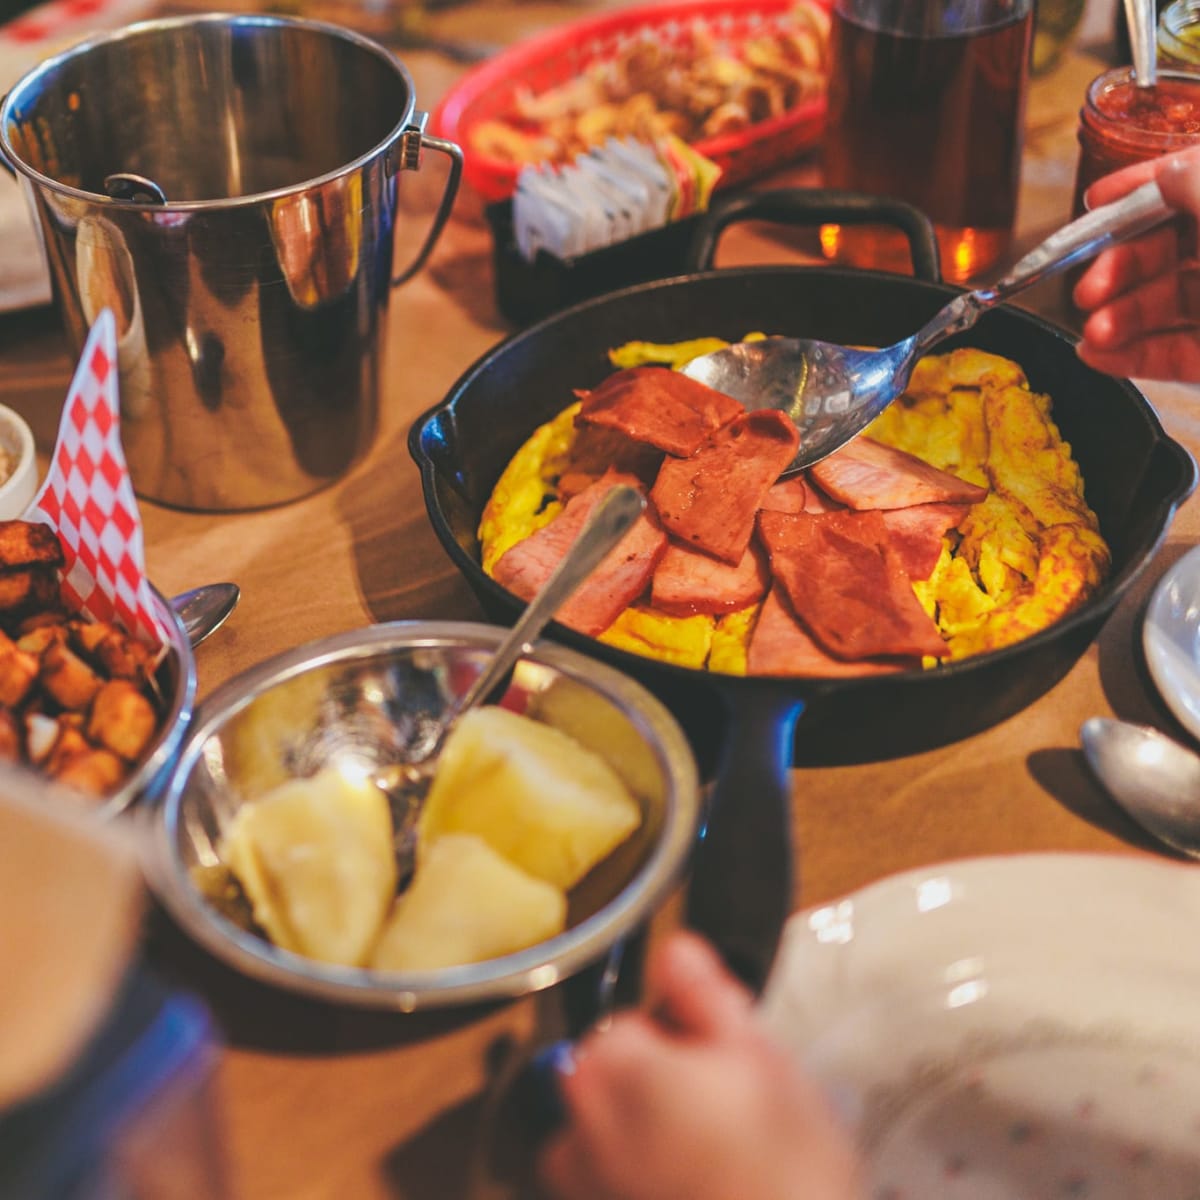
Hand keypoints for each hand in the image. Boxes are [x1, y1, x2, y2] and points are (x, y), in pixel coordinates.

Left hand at [536, 931, 861, 1199]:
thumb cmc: (785, 1167)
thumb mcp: (760, 1055)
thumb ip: (703, 992)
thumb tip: (675, 950)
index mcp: (618, 1067)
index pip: (625, 1020)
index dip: (674, 1034)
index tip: (714, 1058)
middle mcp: (584, 1124)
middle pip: (605, 1072)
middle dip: (652, 1078)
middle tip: (719, 1105)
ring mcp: (584, 1181)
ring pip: (600, 1129)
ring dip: (637, 1131)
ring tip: (706, 1151)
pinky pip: (601, 1180)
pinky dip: (633, 1177)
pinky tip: (690, 1183)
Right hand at [1073, 145, 1199, 379]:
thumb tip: (1168, 172)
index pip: (1187, 185)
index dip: (1139, 188)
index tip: (1096, 199)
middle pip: (1163, 252)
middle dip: (1117, 269)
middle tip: (1088, 288)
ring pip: (1161, 308)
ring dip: (1116, 319)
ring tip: (1093, 333)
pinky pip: (1171, 355)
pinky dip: (1131, 358)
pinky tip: (1098, 356)